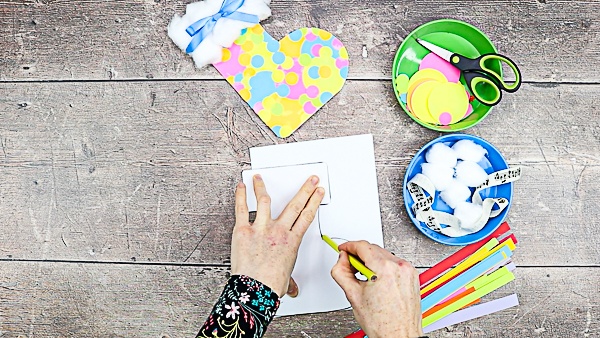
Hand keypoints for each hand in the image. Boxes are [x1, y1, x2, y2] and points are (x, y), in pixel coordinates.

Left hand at [230, 174, 323, 296]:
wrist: (254, 289)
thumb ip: (289, 280)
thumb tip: (291, 288)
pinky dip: (241, 196)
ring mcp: (261, 228)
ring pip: (265, 200)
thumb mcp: (285, 281)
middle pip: (295, 205)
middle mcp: (278, 231)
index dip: (314, 201)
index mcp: (291, 242)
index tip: (318, 192)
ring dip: (262, 186)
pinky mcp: (243, 230)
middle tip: (310, 180)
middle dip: (305, 190)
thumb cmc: (269, 286)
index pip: (306, 216)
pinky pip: (242, 209)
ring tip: (259, 177)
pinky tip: (242, 187)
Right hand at [331, 241, 422, 337]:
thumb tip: (342, 260)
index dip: (349, 246)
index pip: (362, 246)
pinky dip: (384, 267)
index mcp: (384, 269)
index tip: (344, 249)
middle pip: (373, 249)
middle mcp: (399, 266)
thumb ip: (341, 271)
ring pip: (384, 255)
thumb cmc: (381, 322)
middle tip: (350, 266)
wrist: (399, 335)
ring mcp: (408, 271)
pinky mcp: (412, 276)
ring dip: (372, 261)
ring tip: (365, 279)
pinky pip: (394, 264)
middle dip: (359, 255)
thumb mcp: (352, 295)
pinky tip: (377, 281)